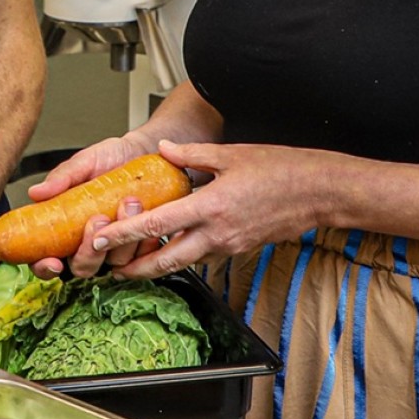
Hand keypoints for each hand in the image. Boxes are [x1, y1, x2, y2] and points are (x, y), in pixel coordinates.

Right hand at [20, 134, 151, 280]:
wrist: (142, 150)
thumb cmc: (109, 157)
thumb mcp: (84, 162)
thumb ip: (62, 177)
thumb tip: (36, 192)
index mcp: (65, 228)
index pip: (45, 260)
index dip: (45, 268)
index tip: (53, 261)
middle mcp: (89, 241)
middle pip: (82, 268)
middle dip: (90, 251)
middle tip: (98, 219)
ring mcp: (116, 245)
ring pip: (116, 263)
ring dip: (123, 239)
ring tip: (129, 202)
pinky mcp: (140, 244)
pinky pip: (143, 255)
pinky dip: (144, 239)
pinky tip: (147, 214)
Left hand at [92, 140, 323, 279]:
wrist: (318, 192)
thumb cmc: (280, 169)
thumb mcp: (230, 154)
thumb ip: (191, 155)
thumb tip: (163, 150)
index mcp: (210, 206)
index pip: (157, 225)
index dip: (125, 233)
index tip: (100, 238)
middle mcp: (217, 233)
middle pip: (165, 260)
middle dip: (134, 267)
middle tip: (109, 268)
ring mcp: (228, 245)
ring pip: (183, 262)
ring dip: (156, 266)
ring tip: (132, 264)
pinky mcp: (238, 249)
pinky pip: (203, 256)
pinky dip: (182, 256)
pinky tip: (170, 248)